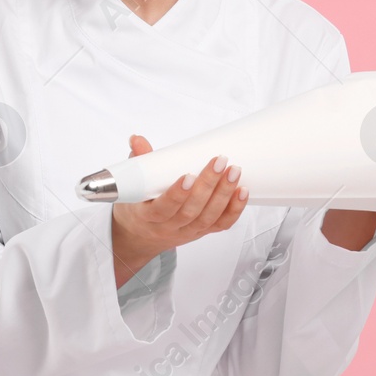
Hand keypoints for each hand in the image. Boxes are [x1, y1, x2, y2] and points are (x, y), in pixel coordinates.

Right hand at [110, 134, 247, 286]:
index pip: (163, 209)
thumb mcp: (133, 187)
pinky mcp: (203, 232)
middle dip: (208, 186)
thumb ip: (139, 162)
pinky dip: (234, 209)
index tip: (189, 175)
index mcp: (148, 217)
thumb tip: (137, 139)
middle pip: (191, 211)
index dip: (177, 194)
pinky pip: (221, 224)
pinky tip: (242, 192)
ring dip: (224, 194)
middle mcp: (170, 227)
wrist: (141, 236)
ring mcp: (188, 231)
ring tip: (234, 172)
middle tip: (219, 162)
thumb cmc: (139, 208)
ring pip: (209, 217)